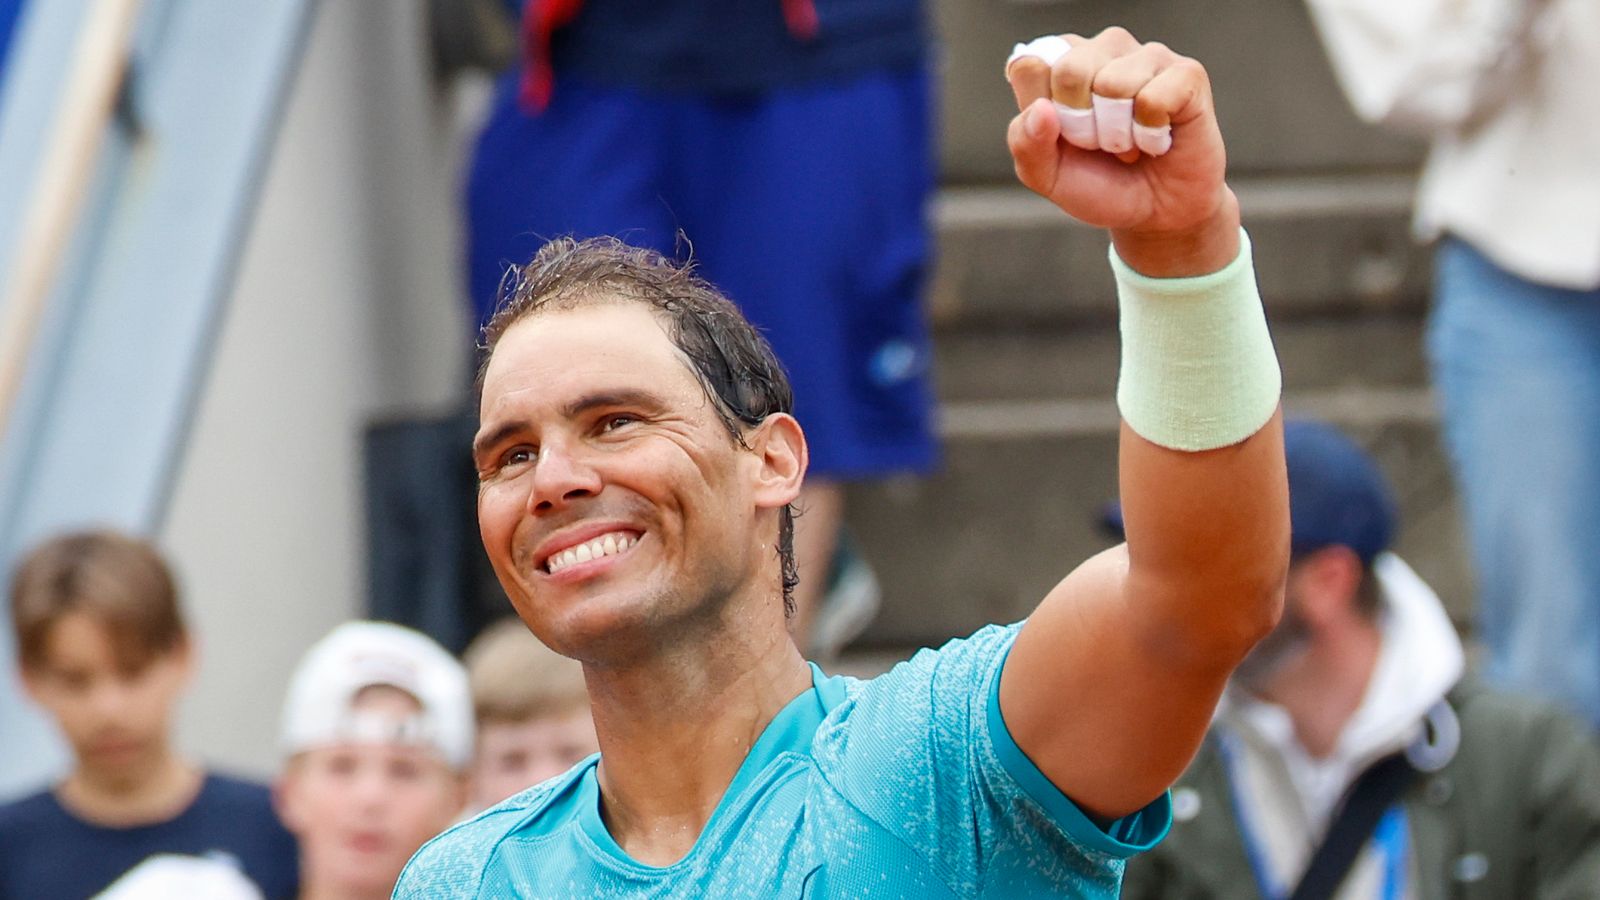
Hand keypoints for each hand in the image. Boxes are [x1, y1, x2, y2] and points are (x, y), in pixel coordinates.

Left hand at [1005, 27, 1238, 275]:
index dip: (1043, 115)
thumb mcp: (1047, 175)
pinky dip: (1151, 135)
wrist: (1157, 215)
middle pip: (1070, 70)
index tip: (1063, 136)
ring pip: (1114, 85)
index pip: (1029, 67)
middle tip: (1101, 143)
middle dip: (1081, 125)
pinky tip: (1158, 138)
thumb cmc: (1102, 184)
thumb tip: (1042, 109)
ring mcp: (1148, 55)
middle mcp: (1103, 49)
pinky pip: (1153, 99)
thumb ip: (1025, 143)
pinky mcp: (1187, 73)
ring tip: (1131, 140)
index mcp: (1061, 62)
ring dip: (1119, 134)